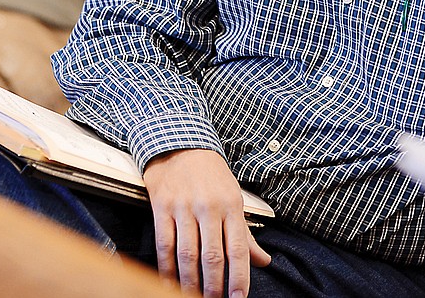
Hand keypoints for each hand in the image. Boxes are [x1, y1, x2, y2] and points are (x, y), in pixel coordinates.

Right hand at [142, 149, 270, 297]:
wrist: (178, 141)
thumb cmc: (210, 173)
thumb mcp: (234, 197)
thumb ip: (245, 233)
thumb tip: (263, 261)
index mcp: (231, 205)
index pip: (238, 250)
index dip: (239, 279)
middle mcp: (208, 207)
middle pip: (212, 257)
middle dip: (214, 287)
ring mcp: (183, 207)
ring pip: (187, 254)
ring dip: (190, 283)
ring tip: (192, 297)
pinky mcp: (161, 205)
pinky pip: (164, 243)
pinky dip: (166, 268)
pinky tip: (168, 282)